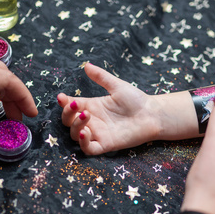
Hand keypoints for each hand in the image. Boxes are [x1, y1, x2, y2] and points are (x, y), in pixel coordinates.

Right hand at [58, 63, 199, 154]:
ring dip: (76, 125)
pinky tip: (85, 133)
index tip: (62, 97)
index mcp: (92, 106)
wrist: (152, 114)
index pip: (71, 106)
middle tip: (76, 105)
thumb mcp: (117, 86)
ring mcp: (98, 134)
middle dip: (68, 114)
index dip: (64, 103)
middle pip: (69, 122)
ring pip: (75, 135)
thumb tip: (86, 65)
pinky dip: (83, 143)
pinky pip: (88, 149)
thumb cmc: (136, 100)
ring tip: (86, 115)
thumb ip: (101, 77)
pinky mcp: (106, 144)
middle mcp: (92, 121)